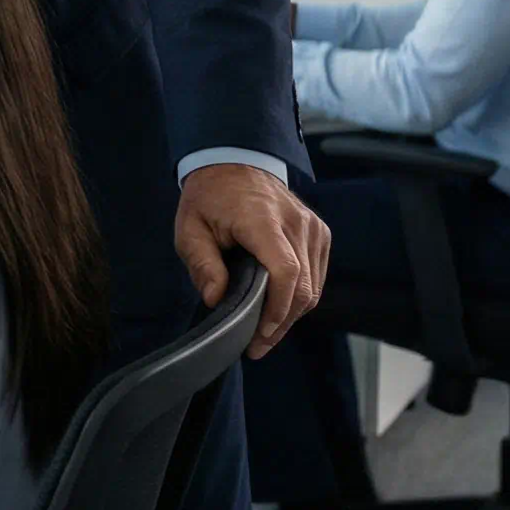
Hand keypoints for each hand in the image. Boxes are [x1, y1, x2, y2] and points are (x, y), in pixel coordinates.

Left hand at [175, 164, 329, 359]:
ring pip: (314, 286)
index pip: (286, 271)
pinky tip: (278, 309)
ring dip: (291, 314)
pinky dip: (300, 297)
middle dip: (281, 323)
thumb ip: (202, 264)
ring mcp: (313, 227)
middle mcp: (296, 222)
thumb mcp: (189, 229)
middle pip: (303, 287)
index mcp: (262, 219)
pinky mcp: (319, 233)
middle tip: (256, 346)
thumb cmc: (209, 198)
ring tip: (264, 333)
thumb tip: (216, 299)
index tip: (259, 334)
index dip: (277, 309)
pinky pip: (316, 275)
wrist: (234, 163)